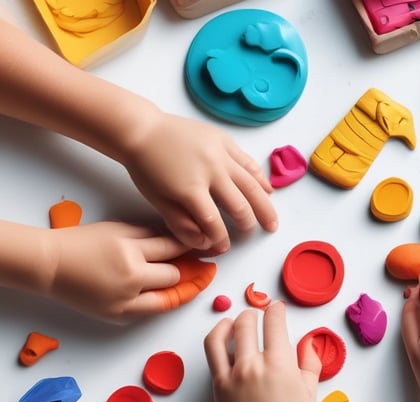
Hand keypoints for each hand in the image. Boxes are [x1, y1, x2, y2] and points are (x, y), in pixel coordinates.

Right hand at [43, 222, 190, 321]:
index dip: (192, 248)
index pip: (172, 248)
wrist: (49, 265)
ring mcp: (124, 300)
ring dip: (182, 289)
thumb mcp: (118, 229)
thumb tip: (178, 239)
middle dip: (187, 269)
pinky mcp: (117, 315)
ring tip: (198, 282)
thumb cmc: (82, 242)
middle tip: (204, 266)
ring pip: (168, 299)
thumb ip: (149, 234)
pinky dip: (163, 301)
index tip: (206, 248)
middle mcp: (130, 277)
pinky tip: (173, 293)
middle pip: (174, 276)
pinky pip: (150, 311)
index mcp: (130, 251)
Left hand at [119, 111, 277, 252]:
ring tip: (273, 221)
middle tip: (252, 235)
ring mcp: (221, 153)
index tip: (223, 247)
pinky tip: (268, 191)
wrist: (142, 130)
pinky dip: (260, 178)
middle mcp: (211, 170)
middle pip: (239, 205)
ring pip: (251, 184)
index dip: (221, 239)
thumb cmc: (146, 168)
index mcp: (190, 189)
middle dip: (248, 224)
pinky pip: (248, 162)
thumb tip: (205, 243)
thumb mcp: (158, 201)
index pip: (214, 222)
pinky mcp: (225, 141)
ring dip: (264, 206)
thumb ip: (182, 224)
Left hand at [204, 306, 320, 401]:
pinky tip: (223, 337)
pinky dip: (217, 337)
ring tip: (236, 320)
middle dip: (254, 313)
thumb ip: (309, 361)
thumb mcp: (310, 391)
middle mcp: (254, 365)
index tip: (277, 308)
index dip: (276, 310)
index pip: (274, 322)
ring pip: (224, 333)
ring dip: (232, 321)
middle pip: (247, 323)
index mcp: (280, 363)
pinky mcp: (218, 385)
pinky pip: (212, 352)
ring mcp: (233, 374)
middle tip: (258, 314)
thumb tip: (308, 342)